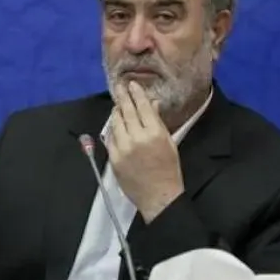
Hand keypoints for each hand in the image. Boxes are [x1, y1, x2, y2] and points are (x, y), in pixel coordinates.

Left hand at [109, 80, 183, 221]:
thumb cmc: (168, 169)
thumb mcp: (169, 143)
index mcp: (155, 133)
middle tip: (119, 87)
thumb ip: (158, 122)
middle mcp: (137, 138)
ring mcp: (123, 148)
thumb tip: (152, 104)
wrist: (158, 195)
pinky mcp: (113, 157)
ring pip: (116, 123)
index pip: (143, 107)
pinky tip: (115, 124)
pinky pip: (110, 138)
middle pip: (127, 112)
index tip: (132, 85)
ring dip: (117, 112)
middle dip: (123, 97)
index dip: (136, 94)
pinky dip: (112, 129)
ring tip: (118, 105)